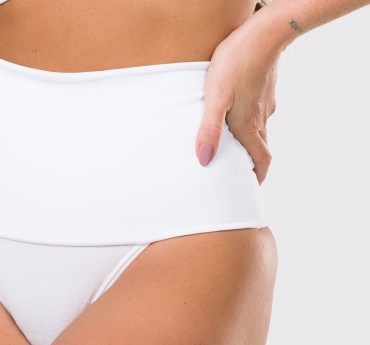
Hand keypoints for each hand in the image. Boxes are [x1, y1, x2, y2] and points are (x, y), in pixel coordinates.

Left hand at [195, 19, 280, 184]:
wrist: (265, 31)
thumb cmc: (236, 62)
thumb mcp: (216, 98)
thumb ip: (209, 130)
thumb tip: (204, 160)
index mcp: (249, 126)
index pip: (261, 161)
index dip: (257, 178)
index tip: (250, 189)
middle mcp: (260, 118)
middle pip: (260, 150)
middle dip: (251, 165)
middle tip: (239, 175)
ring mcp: (264, 104)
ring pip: (258, 131)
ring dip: (248, 144)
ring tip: (232, 149)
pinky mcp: (263, 89)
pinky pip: (256, 114)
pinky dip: (248, 124)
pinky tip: (234, 117)